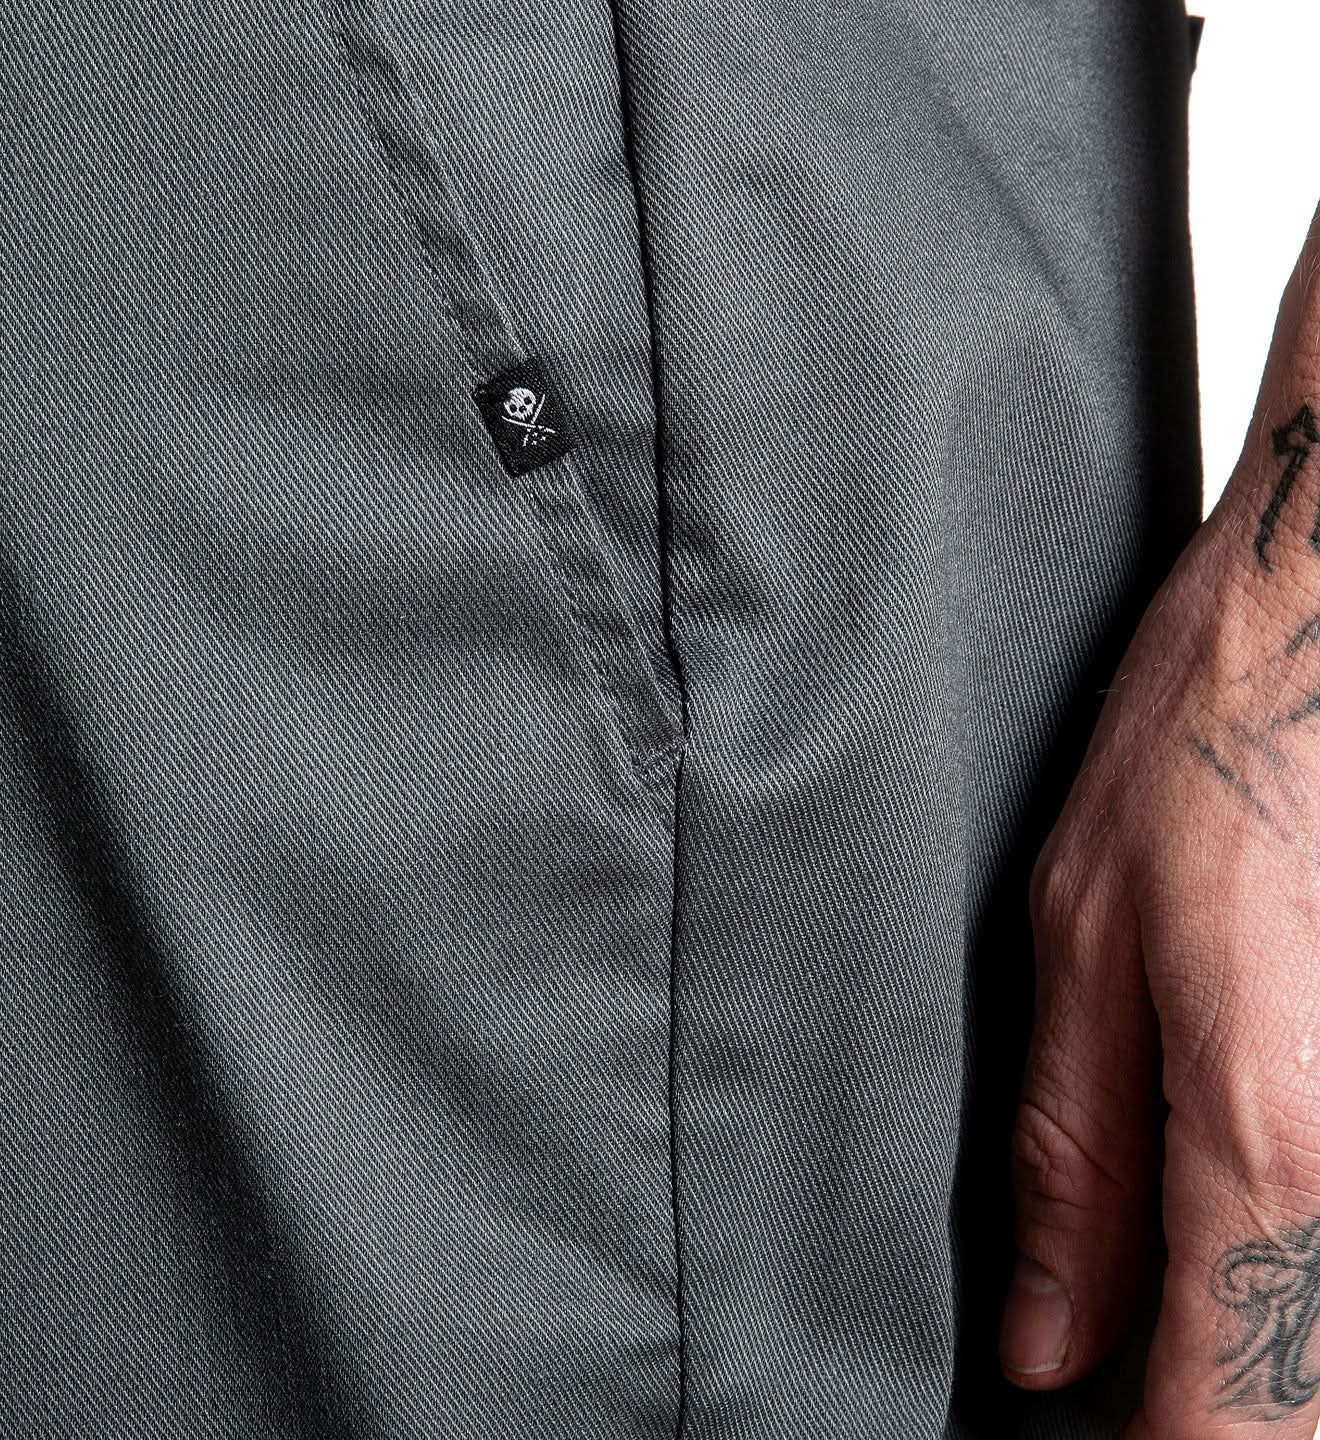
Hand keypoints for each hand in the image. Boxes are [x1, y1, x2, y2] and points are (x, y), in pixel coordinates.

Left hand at [1000, 205, 1319, 1435]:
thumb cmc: (1204, 747)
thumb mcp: (1077, 939)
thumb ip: (1069, 1159)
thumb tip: (1048, 1342)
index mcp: (1270, 1143)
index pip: (1226, 1429)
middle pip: (1305, 1401)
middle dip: (1210, 1411)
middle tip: (1119, 1378)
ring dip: (1257, 1353)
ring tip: (1161, 1303)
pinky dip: (1298, 1277)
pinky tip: (1219, 1230)